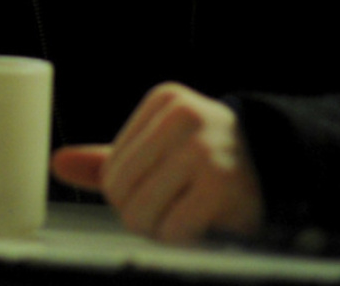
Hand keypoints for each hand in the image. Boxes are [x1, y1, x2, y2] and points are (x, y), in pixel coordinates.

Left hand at [50, 82, 264, 243]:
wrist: (280, 169)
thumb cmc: (208, 159)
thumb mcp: (161, 147)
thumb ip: (109, 159)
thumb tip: (58, 163)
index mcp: (164, 102)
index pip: (111, 168)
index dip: (128, 192)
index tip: (161, 188)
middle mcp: (184, 118)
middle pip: (121, 191)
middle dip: (139, 212)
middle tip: (169, 210)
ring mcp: (204, 150)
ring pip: (142, 212)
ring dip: (158, 228)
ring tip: (183, 216)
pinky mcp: (223, 186)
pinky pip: (174, 230)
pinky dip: (181, 238)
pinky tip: (202, 225)